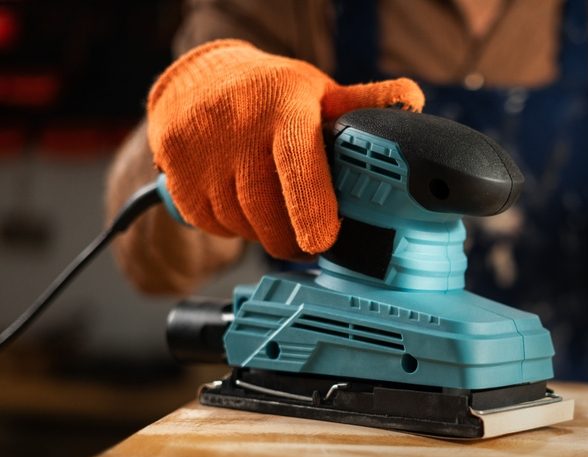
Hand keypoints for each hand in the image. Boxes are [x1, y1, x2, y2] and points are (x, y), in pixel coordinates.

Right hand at [147, 39, 423, 258]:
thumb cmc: (269, 93)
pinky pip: (210, 225)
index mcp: (283, 107)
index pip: (297, 164)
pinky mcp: (174, 172)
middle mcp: (238, 127)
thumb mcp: (317, 92)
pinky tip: (240, 204)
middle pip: (269, 212)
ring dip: (262, 232)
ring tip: (274, 211)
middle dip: (294, 238)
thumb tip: (411, 100)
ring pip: (240, 224)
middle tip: (311, 240)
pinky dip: (230, 227)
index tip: (322, 242)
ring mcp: (201, 151)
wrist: (195, 81)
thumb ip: (362, 105)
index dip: (311, 209)